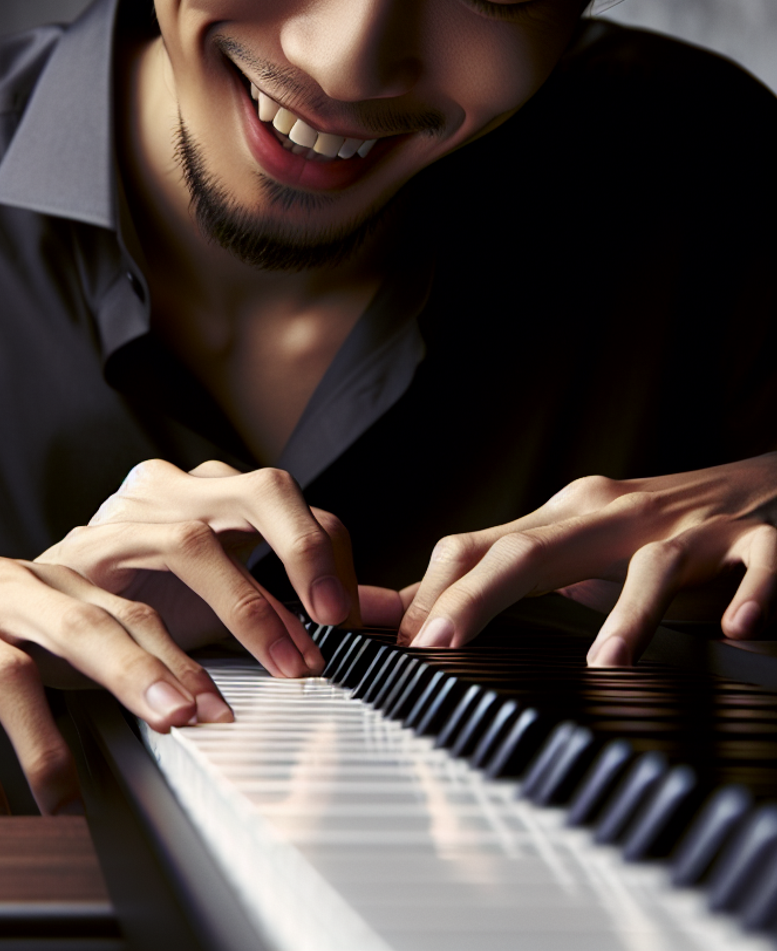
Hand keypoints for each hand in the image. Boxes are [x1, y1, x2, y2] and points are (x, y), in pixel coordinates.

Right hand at [0, 537, 224, 814]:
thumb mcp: (17, 601)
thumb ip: (81, 630)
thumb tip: (169, 686)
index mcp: (42, 579)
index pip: (121, 611)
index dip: (172, 655)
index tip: (216, 705)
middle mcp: (4, 591)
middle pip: (81, 626)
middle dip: (136, 675)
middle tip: (182, 723)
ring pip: (10, 675)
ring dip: (45, 744)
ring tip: (71, 806)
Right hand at [37, 459, 359, 678]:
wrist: (31, 605)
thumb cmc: (135, 597)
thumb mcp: (228, 600)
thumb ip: (301, 600)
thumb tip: (386, 609)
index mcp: (211, 489)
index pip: (294, 501)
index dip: (331, 552)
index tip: (353, 618)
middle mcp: (173, 488)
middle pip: (261, 490)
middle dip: (307, 552)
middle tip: (335, 621)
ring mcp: (126, 515)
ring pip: (198, 542)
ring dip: (251, 611)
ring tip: (288, 666)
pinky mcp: (83, 559)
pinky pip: (136, 600)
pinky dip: (174, 656)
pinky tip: (198, 698)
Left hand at [395, 453, 776, 664]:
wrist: (762, 480)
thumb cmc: (657, 523)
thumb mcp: (575, 542)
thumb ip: (508, 573)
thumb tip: (422, 608)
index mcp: (565, 516)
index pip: (481, 545)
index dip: (434, 590)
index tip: (400, 642)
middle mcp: (614, 515)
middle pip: (536, 550)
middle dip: (478, 596)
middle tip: (438, 645)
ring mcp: (686, 527)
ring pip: (653, 564)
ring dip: (630, 613)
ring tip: (606, 662)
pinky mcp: (753, 539)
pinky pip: (757, 562)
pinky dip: (750, 593)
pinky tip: (736, 628)